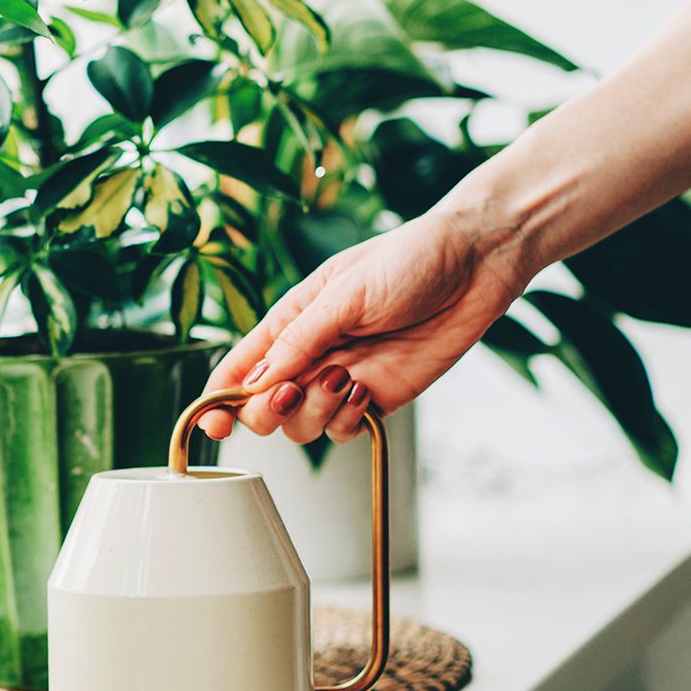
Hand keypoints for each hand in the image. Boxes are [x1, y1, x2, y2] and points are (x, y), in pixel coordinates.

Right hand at [198, 210, 527, 443]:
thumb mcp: (344, 293)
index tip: (213, 424)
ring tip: (344, 378)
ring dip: (315, 411)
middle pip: (261, 408)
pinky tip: (366, 390)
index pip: (236, 370)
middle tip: (291, 391)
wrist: (478, 263)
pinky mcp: (377, 398)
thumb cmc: (409, 259)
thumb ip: (299, 340)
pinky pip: (344, 431)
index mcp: (289, 323)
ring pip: (301, 425)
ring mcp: (340, 380)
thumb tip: (255, 381)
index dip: (216, 402)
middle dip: (267, 410)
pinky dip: (348, 421)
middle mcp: (308, 356)